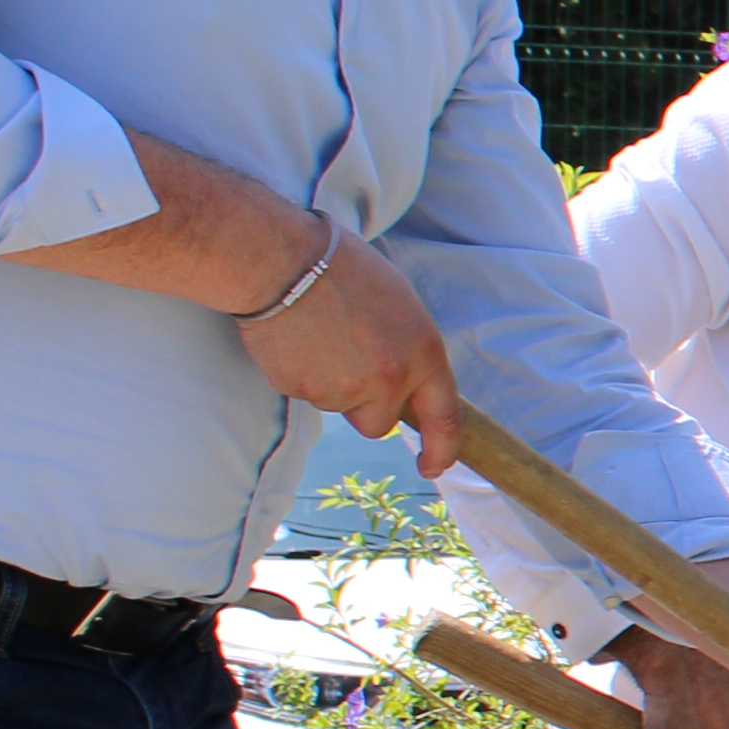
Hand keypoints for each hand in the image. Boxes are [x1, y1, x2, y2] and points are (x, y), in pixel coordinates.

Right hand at [237, 226, 462, 478]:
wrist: (283, 261)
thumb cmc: (344, 270)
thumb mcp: (401, 306)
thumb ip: (409, 350)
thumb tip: (406, 383)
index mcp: (423, 354)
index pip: (445, 418)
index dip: (442, 450)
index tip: (434, 467)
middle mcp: (389, 379)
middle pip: (380, 424)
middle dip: (367, 405)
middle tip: (348, 359)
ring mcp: (343, 390)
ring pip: (340, 407)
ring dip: (332, 384)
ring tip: (320, 337)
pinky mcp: (302, 391)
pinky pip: (306, 393)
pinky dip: (302, 374)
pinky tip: (297, 339)